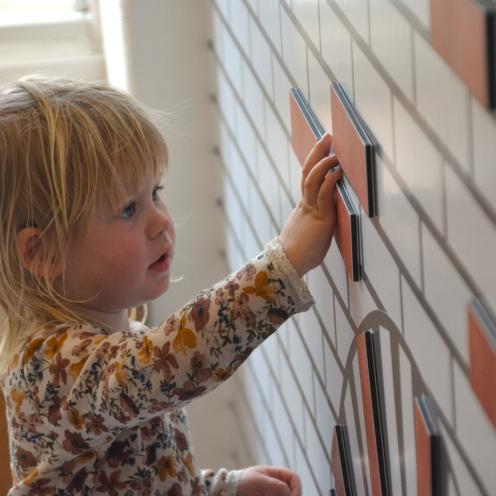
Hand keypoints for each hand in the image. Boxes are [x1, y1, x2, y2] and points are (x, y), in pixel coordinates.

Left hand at [237, 465, 301, 495]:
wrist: (228, 492)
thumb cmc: (242, 482)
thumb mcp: (259, 481)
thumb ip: (276, 485)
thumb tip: (290, 494)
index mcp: (275, 474)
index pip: (294, 478)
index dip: (297, 488)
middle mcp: (276, 484)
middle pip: (292, 492)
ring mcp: (272, 494)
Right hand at [279, 132, 341, 276]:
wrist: (289, 265)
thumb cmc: (300, 254)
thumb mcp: (309, 233)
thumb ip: (317, 222)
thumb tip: (327, 221)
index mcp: (303, 207)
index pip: (308, 180)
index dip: (314, 163)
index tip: (321, 149)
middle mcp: (305, 204)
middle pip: (308, 172)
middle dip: (317, 153)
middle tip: (326, 136)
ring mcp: (311, 210)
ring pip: (313, 179)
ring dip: (324, 162)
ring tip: (334, 149)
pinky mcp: (320, 218)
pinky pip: (324, 195)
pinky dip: (331, 181)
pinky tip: (338, 171)